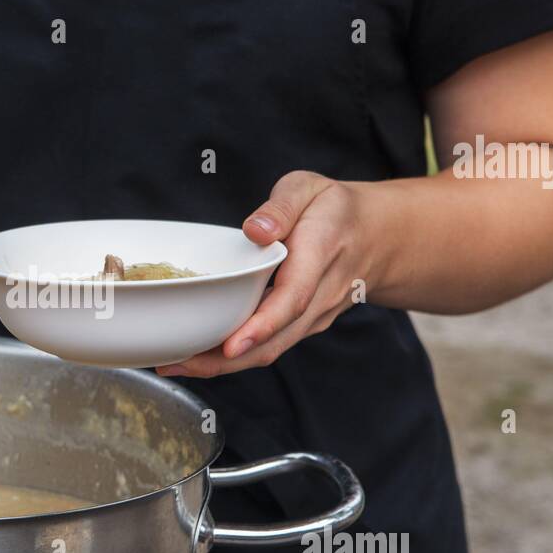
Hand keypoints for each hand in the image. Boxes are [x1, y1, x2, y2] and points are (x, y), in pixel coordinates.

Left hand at [157, 171, 371, 378]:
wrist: (378, 237)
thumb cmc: (335, 209)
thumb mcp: (309, 188)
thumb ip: (281, 206)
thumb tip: (255, 230)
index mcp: (320, 255)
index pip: (292, 298)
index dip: (261, 325)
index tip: (231, 344)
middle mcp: (320, 296)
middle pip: (275, 340)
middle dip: (224, 360)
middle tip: (176, 363)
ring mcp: (313, 317)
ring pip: (271, 350)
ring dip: (223, 365)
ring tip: (174, 364)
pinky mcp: (302, 326)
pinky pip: (270, 347)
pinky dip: (234, 357)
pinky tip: (198, 355)